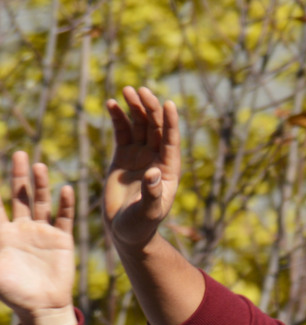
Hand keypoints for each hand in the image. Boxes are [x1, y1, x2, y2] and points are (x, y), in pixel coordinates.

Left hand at [0, 151, 75, 324]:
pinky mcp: (62, 240)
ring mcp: (42, 233)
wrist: (41, 307)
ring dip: (40, 185)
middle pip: (19, 195)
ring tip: (38, 165)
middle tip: (18, 153)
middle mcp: (22, 229)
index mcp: (1, 234)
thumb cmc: (11, 292)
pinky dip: (65, 204)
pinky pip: (64, 218)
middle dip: (17, 175)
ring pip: (41, 202)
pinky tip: (65, 189)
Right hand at [104, 86, 180, 249]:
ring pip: (140, 126)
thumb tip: (154, 172)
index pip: (171, 142)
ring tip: (127, 90)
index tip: (169, 103)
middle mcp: (157, 160)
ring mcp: (140, 157)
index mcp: (169, 171)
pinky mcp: (123, 157)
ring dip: (135, 108)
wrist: (126, 231)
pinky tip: (112, 103)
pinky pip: (122, 133)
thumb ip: (152, 193)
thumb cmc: (141, 225)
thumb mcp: (148, 212)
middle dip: (150, 109)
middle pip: (156, 128)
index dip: (171, 123)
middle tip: (141, 90)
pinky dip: (118, 118)